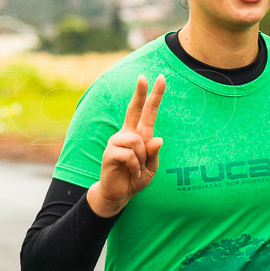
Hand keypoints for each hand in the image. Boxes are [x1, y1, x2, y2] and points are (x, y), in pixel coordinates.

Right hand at [89, 74, 165, 216]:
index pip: (147, 112)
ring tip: (136, 169)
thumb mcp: (151, 168)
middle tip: (143, 76)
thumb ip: (154, 153)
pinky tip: (130, 173)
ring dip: (142, 159)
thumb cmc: (135, 178)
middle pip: (135, 110)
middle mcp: (127, 134)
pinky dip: (135, 167)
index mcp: (139, 135)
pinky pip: (130, 155)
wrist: (118, 194)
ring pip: (138, 141)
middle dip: (141, 93)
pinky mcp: (110, 153)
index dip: (153, 96)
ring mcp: (116, 142)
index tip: (160, 78)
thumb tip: (157, 139)